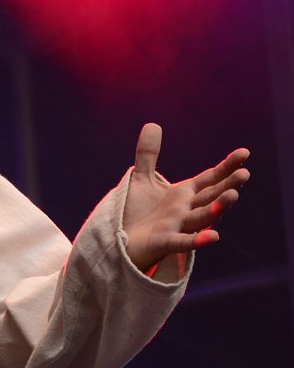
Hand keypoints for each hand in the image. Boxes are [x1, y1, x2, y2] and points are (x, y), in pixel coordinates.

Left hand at [123, 123, 249, 272]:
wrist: (121, 242)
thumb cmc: (136, 214)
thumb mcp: (141, 179)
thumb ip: (148, 154)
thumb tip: (152, 124)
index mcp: (184, 194)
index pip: (211, 178)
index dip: (227, 166)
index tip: (244, 152)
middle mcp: (186, 210)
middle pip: (211, 197)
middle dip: (227, 186)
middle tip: (244, 174)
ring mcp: (178, 227)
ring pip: (202, 217)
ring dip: (218, 208)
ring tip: (233, 196)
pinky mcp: (165, 243)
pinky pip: (183, 242)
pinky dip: (198, 240)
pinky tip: (214, 236)